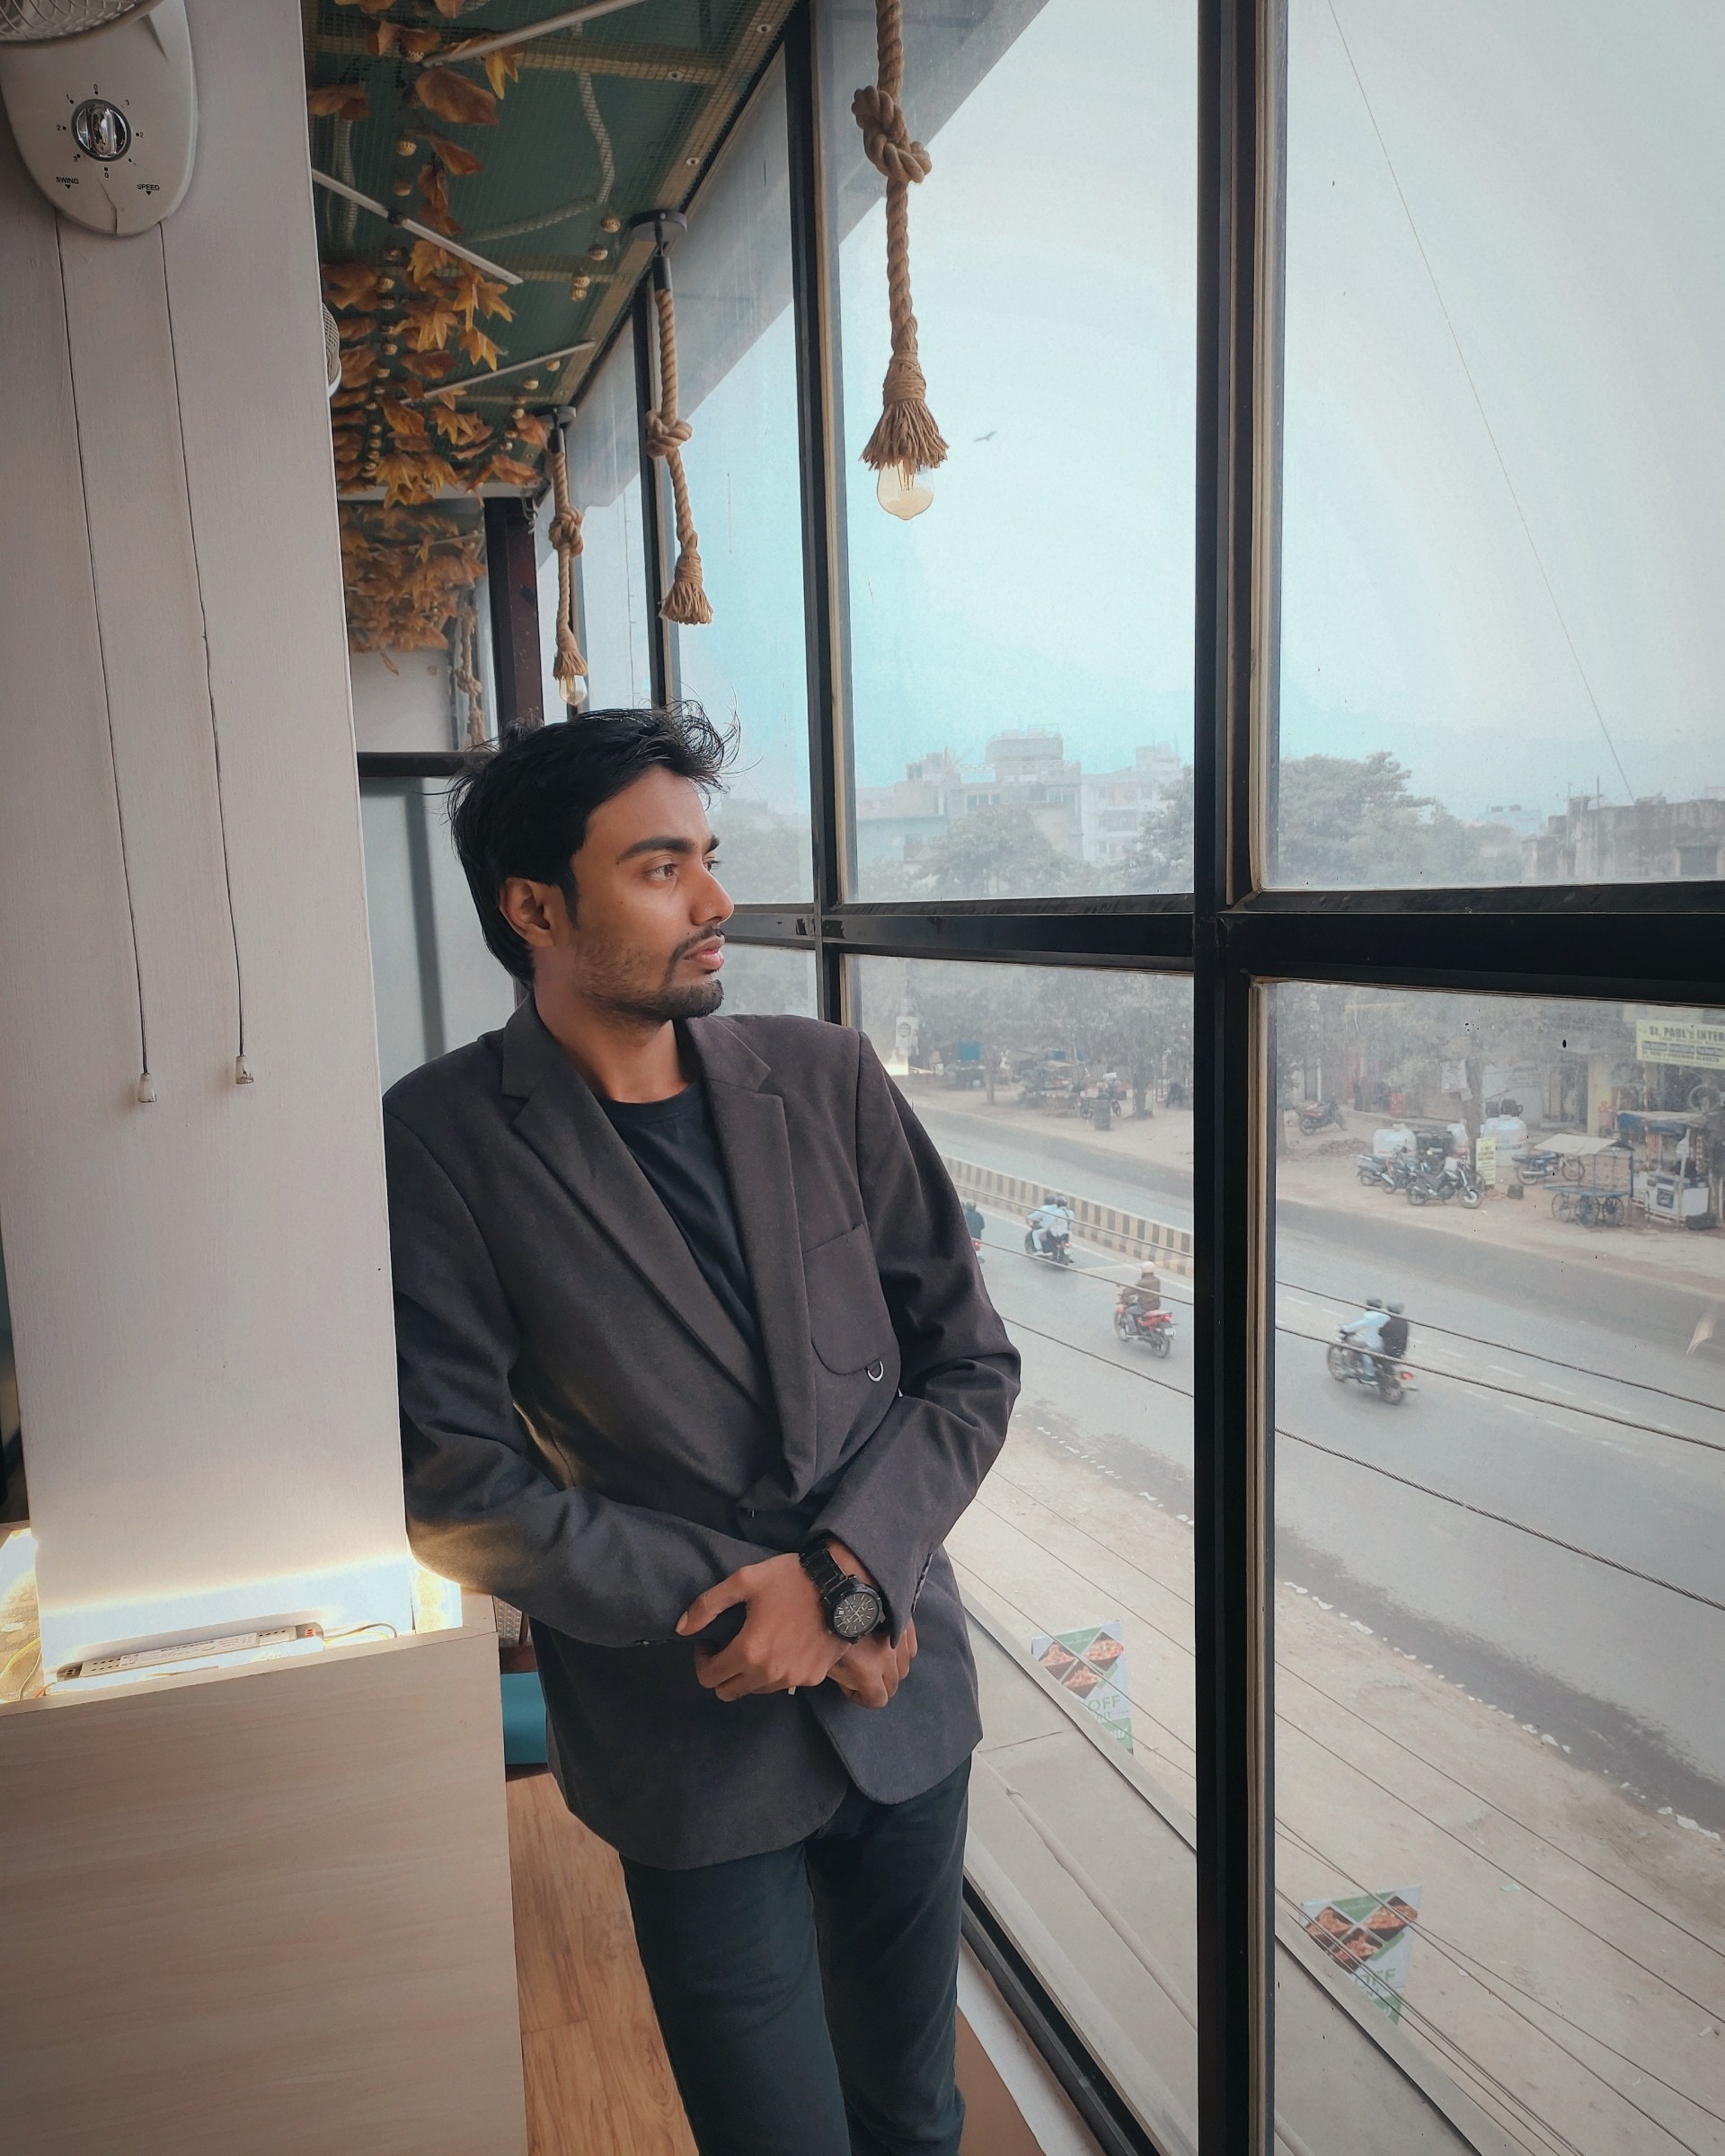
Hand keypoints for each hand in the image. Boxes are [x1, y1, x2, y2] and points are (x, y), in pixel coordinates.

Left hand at [678, 1553, 847, 1702]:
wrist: (841, 1585)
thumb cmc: (791, 1579)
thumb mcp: (744, 1580)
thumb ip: (707, 1605)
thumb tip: (682, 1629)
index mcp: (748, 1651)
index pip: (708, 1678)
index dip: (703, 1660)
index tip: (710, 1642)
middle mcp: (768, 1674)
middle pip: (728, 1692)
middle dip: (721, 1672)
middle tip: (729, 1646)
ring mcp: (792, 1679)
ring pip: (755, 1690)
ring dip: (748, 1673)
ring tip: (758, 1643)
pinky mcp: (812, 1678)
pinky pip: (783, 1684)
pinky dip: (776, 1671)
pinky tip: (783, 1645)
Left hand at [829, 1619, 916, 1708]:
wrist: (837, 1588)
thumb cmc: (824, 1625)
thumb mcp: (824, 1658)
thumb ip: (842, 1677)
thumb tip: (848, 1681)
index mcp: (867, 1671)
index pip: (878, 1699)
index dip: (861, 1696)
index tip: (850, 1685)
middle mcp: (887, 1658)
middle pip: (893, 1685)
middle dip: (877, 1684)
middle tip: (860, 1671)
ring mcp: (898, 1639)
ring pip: (904, 1667)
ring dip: (891, 1667)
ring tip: (873, 1655)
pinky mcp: (904, 1622)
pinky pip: (911, 1648)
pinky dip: (900, 1650)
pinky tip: (886, 1643)